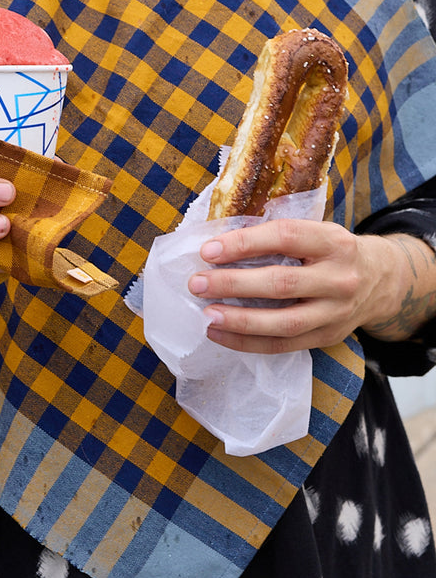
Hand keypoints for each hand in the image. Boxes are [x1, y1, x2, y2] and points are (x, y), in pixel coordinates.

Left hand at [187, 220, 435, 353]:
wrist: (381, 280)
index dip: (244, 243)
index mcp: (333, 242)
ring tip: (206, 314)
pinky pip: (283, 345)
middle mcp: (339, 278)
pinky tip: (219, 334)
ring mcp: (336, 312)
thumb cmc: (332, 251)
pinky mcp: (327, 337)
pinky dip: (247, 342)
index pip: (284, 238)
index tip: (208, 250)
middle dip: (233, 283)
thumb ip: (278, 236)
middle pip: (281, 283)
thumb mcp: (317, 232)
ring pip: (283, 322)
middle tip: (197, 283)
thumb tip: (218, 244)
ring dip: (238, 320)